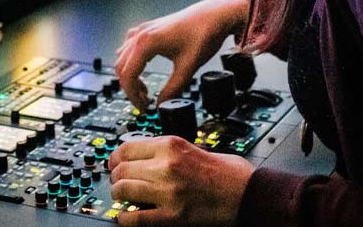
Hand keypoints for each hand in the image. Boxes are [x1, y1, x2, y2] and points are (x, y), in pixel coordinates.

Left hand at [109, 135, 254, 225]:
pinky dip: (126, 218)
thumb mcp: (192, 146)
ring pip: (123, 190)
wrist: (248, 193)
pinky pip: (136, 218)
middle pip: (121, 169)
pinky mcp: (172, 216)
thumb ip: (166, 150)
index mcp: (170, 144)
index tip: (114, 163)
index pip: (125, 147)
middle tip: (118, 182)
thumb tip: (142, 156)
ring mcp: (167, 191)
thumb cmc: (226, 172)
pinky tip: (128, 217)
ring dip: (119, 195)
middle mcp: (165, 165)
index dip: (115, 158)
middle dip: (115, 177)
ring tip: (124, 199)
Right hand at [115, 0, 247, 107]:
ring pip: (123, 56)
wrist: (213, 15)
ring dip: (130, 75)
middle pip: (121, 67)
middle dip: (130, 88)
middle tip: (144, 102)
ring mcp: (144, 29)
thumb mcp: (188, 67)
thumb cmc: (202, 35)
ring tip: (145, 89)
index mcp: (146, 43)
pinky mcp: (149, 28)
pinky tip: (144, 68)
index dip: (133, 95)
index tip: (143, 107)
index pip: (127, 75)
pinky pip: (130, 46)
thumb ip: (173, 89)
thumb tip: (162, 105)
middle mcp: (141, 34)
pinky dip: (132, 61)